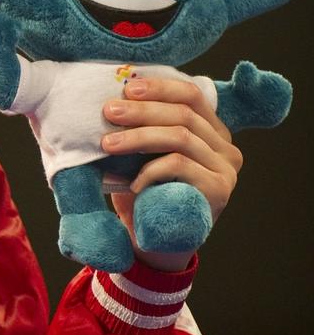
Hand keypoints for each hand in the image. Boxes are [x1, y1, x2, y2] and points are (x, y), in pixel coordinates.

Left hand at [101, 77, 242, 270]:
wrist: (154, 246)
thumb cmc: (145, 197)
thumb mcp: (143, 156)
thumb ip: (143, 129)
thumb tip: (116, 99)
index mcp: (211, 133)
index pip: (192, 96)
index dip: (160, 88)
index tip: (127, 88)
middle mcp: (226, 149)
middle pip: (184, 115)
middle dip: (142, 111)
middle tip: (110, 112)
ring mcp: (226, 170)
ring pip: (181, 137)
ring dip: (139, 137)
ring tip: (108, 144)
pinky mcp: (219, 190)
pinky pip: (179, 165)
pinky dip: (150, 170)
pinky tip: (132, 183)